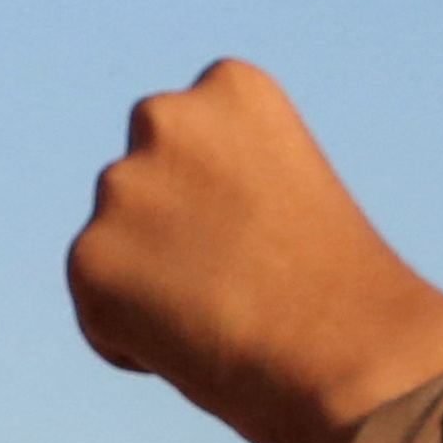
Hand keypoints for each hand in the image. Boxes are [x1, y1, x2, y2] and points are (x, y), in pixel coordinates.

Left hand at [66, 58, 442, 442]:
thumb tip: (161, 243)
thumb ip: (224, 193)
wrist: (354, 354)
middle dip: (165, 232)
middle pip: (138, 186)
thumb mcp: (290, 201)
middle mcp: (165, 118)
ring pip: (112, 249)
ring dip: (147, 287)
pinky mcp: (88, 259)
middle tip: (232, 285)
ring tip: (223, 322)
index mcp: (231, 88)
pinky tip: (195, 352)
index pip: (187, 140)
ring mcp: (120, 187)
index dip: (218, 200)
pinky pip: (98, 315)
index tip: (263, 232)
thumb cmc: (348, 298)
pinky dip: (131, 342)